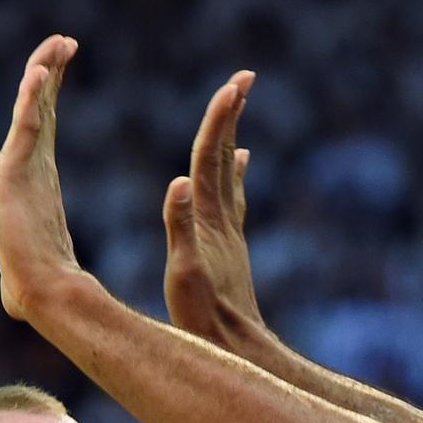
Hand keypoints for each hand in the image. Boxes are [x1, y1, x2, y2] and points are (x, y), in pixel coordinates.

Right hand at [0, 34, 82, 321]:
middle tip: (64, 41)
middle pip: (34, 106)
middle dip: (47, 70)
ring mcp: (15, 169)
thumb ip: (34, 254)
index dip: (48, 91)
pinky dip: (32, 99)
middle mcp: (22, 167)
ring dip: (43, 73)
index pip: (40, 123)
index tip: (61, 61)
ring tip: (60, 45)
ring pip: (30, 110)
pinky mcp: (13, 176)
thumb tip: (20, 290)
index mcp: (32, 177)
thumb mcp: (39, 254)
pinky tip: (41, 74)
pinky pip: (26, 129)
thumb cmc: (35, 285)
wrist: (40, 294)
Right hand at [163, 71, 264, 345]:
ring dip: (231, 135)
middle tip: (244, 76)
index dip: (220, 118)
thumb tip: (178, 181)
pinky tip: (242, 162)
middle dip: (231, 113)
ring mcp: (228, 230)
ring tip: (236, 104)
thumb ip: (180, 228)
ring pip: (229, 171)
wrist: (235, 347)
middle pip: (225, 153)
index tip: (235, 83)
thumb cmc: (203, 316)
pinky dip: (234, 171)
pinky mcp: (230, 245)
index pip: (210, 156)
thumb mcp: (184, 273)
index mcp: (207, 218)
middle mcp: (222, 218)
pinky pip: (231, 195)